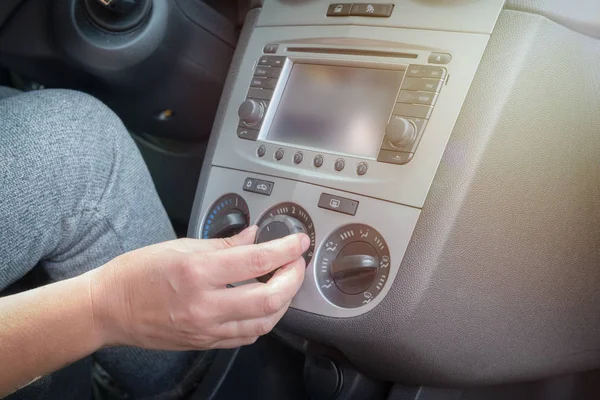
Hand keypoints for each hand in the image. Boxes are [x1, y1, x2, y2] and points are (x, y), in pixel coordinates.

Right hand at [88, 226, 308, 349]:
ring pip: (264, 322)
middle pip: (270, 298)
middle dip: (293, 278)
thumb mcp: (179, 246)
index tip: (298, 241)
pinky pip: (246, 337)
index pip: (257, 260)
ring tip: (284, 282)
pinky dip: (264, 320)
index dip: (285, 249)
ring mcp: (205, 328)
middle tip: (295, 262)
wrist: (109, 309)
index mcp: (197, 272)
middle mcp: (204, 304)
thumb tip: (254, 237)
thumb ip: (223, 244)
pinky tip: (264, 305)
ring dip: (283, 301)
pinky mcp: (205, 343)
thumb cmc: (136, 273)